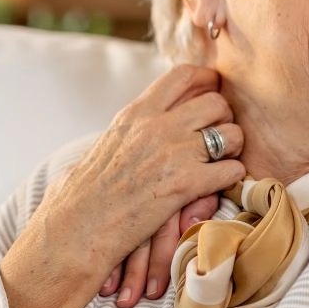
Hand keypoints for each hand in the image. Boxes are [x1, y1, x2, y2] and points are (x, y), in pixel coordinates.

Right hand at [2, 64, 245, 307]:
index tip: (215, 90)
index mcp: (136, 113)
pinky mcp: (185, 184)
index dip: (208, 81)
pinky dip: (232, 178)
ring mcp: (172, 153)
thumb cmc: (84, 197)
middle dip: (225, 119)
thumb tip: (147, 120)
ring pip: (232, 134)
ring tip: (223, 162)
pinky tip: (220, 185)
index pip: (183, 75)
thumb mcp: (107, 145)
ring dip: (234, 150)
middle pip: (216, 102)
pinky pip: (232, 169)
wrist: (74, 232)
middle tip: (221, 137)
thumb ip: (133, 128)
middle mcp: (156, 126)